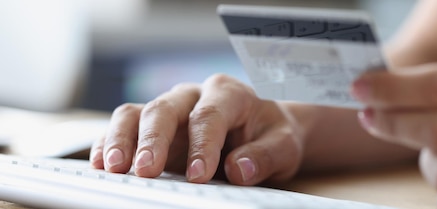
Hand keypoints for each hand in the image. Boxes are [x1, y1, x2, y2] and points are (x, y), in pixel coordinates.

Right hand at [90, 74, 302, 184]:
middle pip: (164, 109)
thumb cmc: (271, 135)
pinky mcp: (153, 129)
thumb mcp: (283, 146)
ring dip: (121, 140)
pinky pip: (125, 129)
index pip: (208, 115)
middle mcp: (193, 96)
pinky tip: (102, 165)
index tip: (198, 175)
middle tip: (145, 171)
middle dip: (152, 140)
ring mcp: (170, 111)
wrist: (264, 132)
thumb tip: (237, 169)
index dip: (201, 144)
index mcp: (227, 94)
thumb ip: (265, 155)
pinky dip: (110, 144)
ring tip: (113, 167)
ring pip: (136, 114)